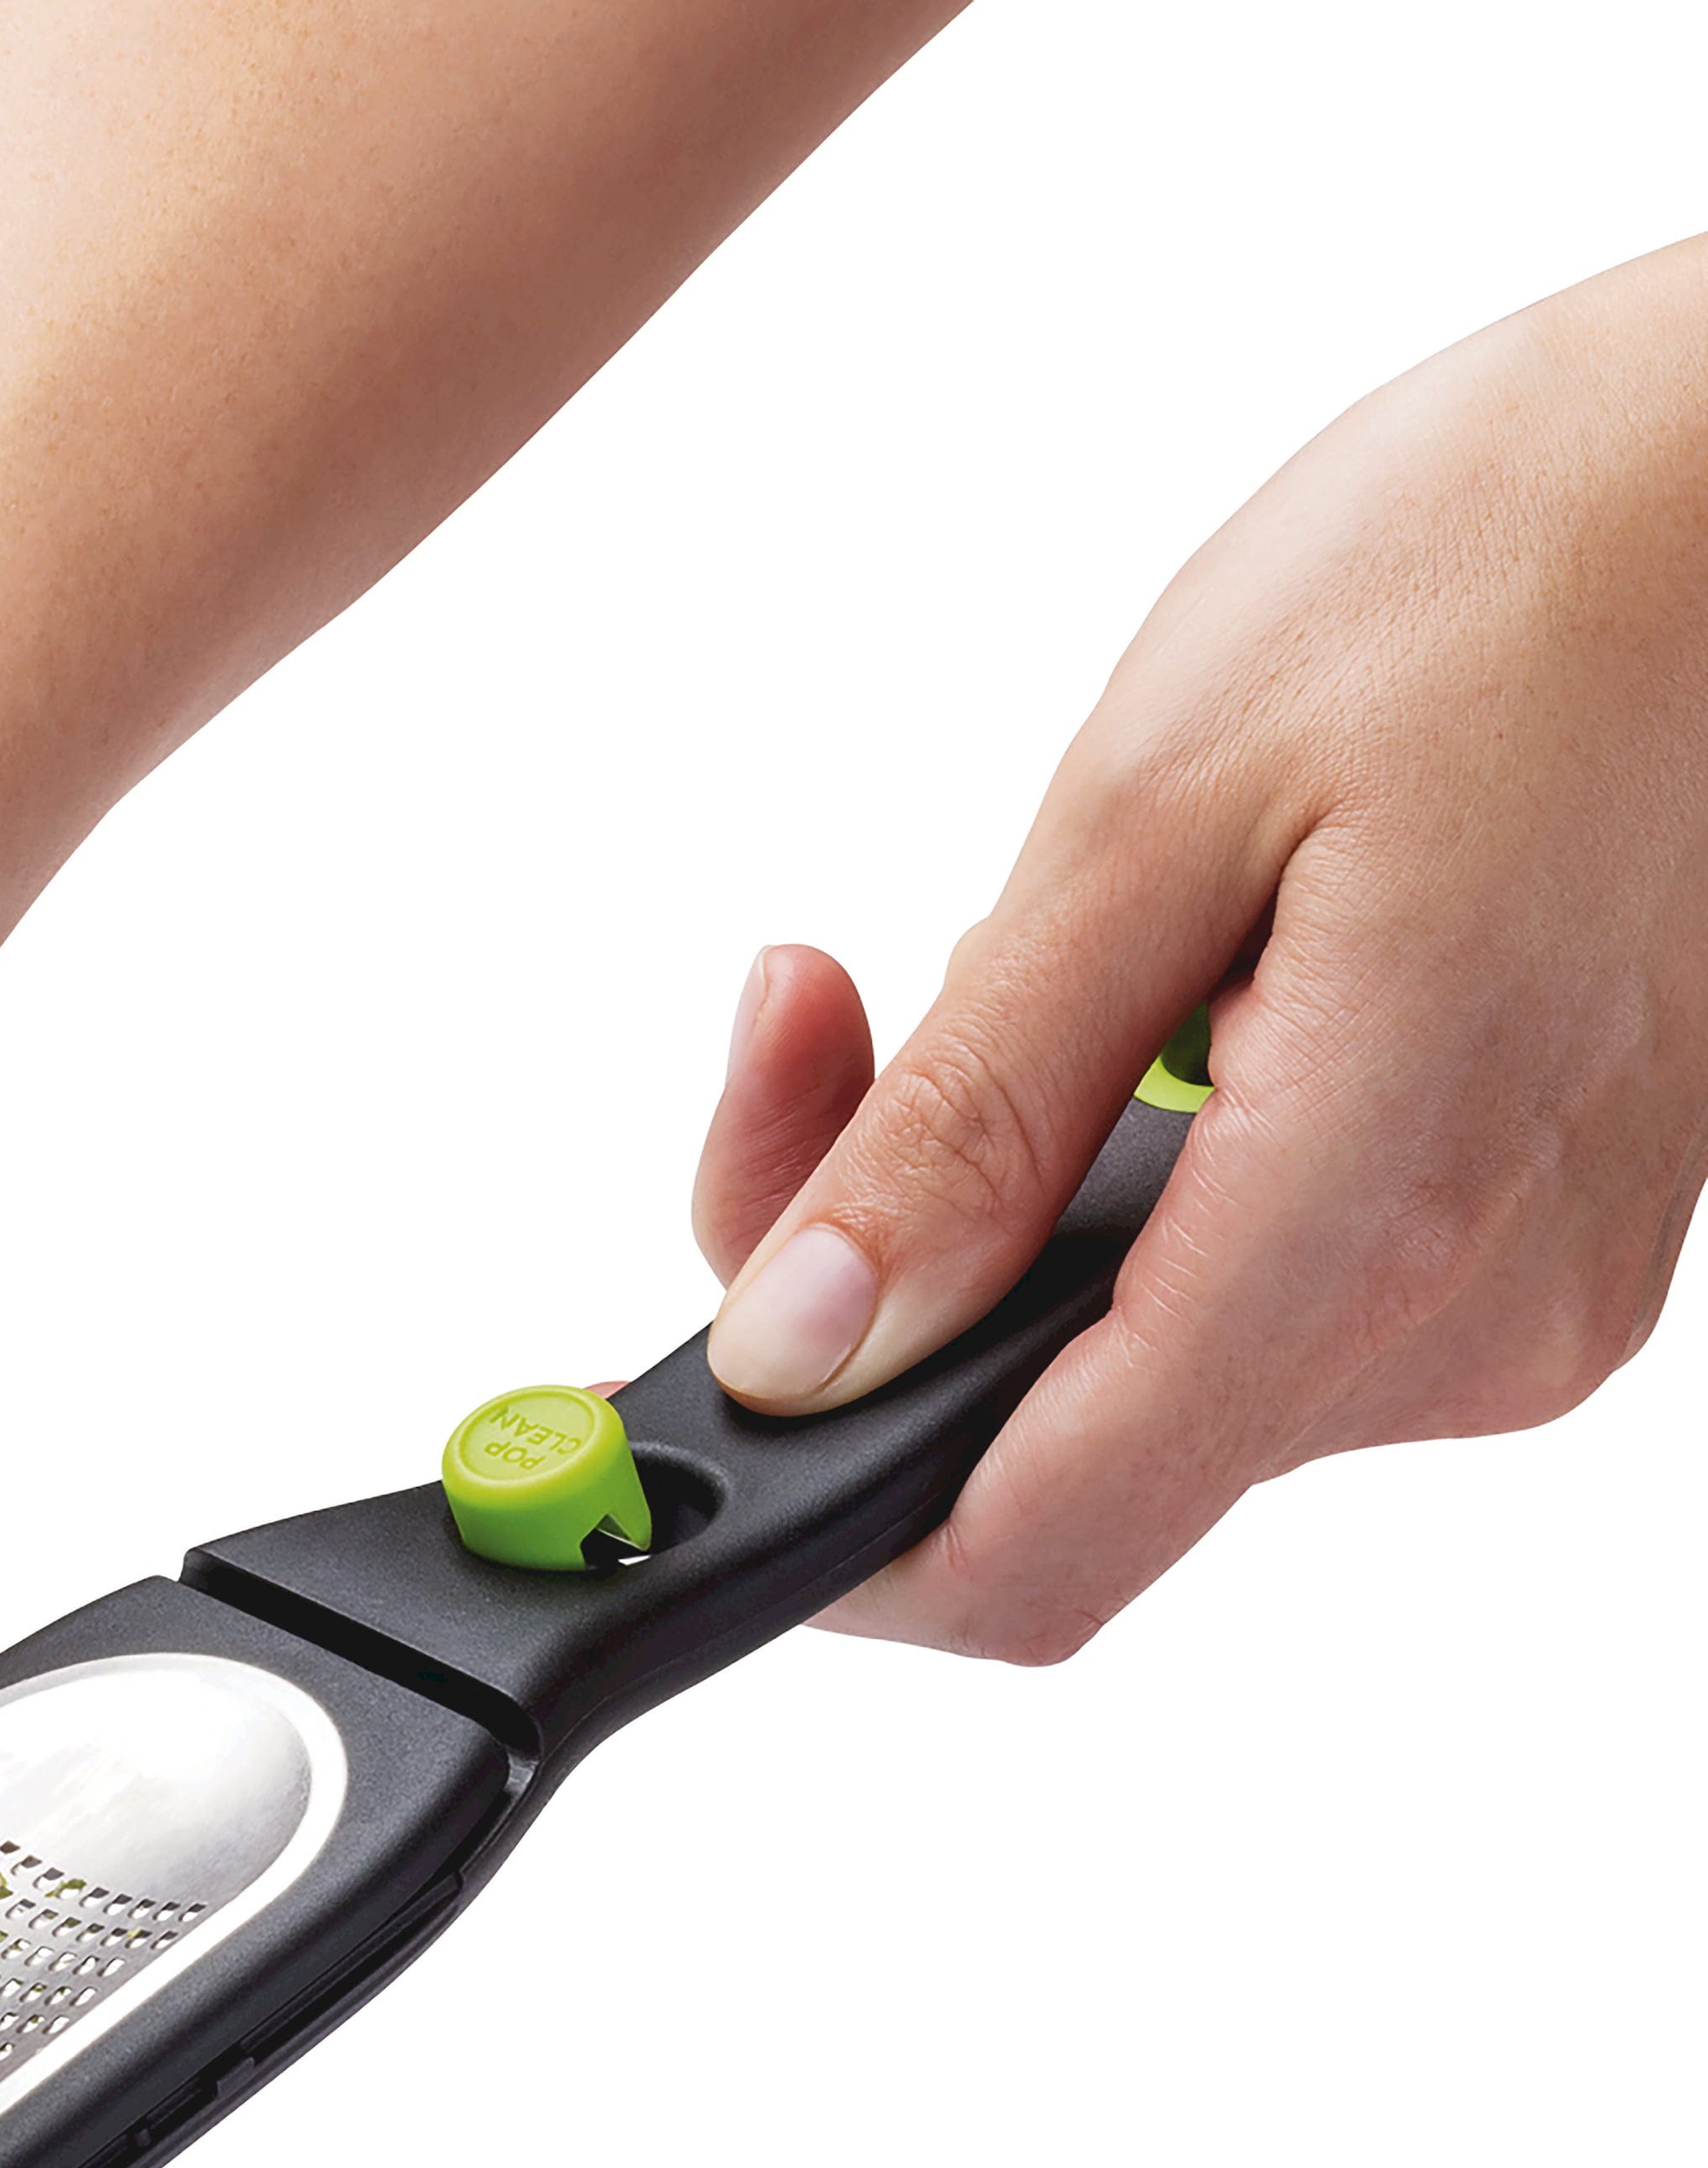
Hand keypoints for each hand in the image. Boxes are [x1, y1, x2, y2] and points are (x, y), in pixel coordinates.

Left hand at [693, 235, 1707, 1656]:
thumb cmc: (1498, 567)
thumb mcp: (1157, 809)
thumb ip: (963, 1123)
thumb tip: (801, 1349)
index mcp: (1368, 1223)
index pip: (1028, 1552)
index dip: (823, 1532)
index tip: (701, 1405)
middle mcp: (1459, 1322)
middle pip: (1048, 1465)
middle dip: (879, 1302)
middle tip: (814, 1035)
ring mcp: (1502, 1304)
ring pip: (1134, 1384)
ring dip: (1001, 1226)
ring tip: (1016, 967)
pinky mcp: (1515, 1254)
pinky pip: (1244, 1306)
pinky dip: (1126, 1201)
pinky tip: (1146, 1013)